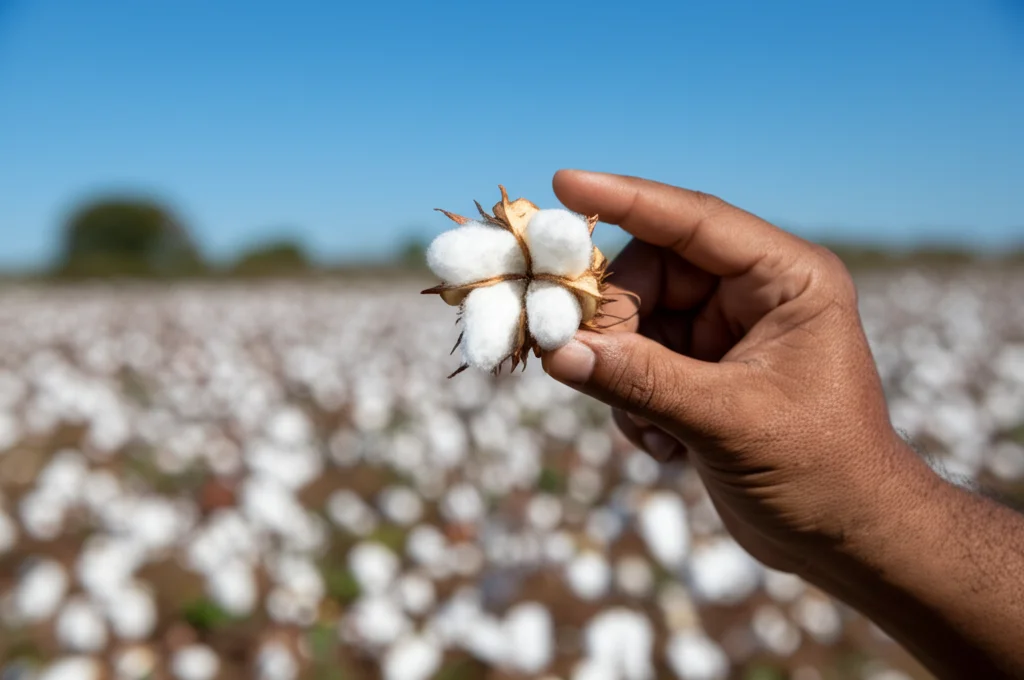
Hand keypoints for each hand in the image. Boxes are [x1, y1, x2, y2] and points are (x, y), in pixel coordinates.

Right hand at [543, 170, 925, 575]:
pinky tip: (666, 448)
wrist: (846, 539)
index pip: (695, 220)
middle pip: (650, 272)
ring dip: (624, 375)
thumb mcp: (728, 421)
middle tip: (586, 366)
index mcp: (787, 279)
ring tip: (654, 430)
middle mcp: (755, 293)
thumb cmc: (819, 472)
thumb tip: (557, 350)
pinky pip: (637, 361)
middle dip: (616, 324)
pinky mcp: (703, 370)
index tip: (564, 181)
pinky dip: (633, 402)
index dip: (627, 199)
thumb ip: (641, 381)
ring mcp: (726, 331)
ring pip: (635, 321)